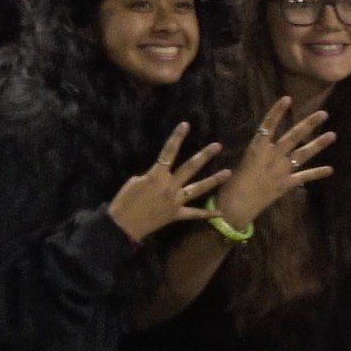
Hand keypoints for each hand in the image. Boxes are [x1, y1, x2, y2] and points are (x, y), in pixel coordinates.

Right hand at [107, 123, 232, 243]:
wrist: (123, 226)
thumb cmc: (124, 201)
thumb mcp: (134, 182)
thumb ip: (152, 176)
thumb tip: (162, 176)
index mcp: (157, 175)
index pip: (168, 152)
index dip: (177, 138)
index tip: (185, 125)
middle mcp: (170, 186)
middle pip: (190, 168)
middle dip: (204, 155)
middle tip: (218, 145)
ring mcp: (175, 201)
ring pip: (198, 188)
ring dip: (214, 180)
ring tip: (228, 172)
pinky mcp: (176, 215)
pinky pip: (194, 214)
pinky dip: (207, 214)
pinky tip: (221, 213)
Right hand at [213, 97, 336, 224]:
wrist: (234, 206)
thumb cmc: (232, 184)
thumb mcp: (244, 162)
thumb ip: (259, 153)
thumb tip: (268, 146)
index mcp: (257, 148)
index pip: (268, 124)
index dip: (277, 111)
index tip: (287, 98)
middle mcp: (272, 155)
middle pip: (293, 136)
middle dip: (309, 124)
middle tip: (324, 113)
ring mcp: (281, 169)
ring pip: (303, 153)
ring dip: (318, 144)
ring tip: (332, 135)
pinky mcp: (286, 184)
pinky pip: (304, 176)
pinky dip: (317, 173)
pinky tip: (330, 169)